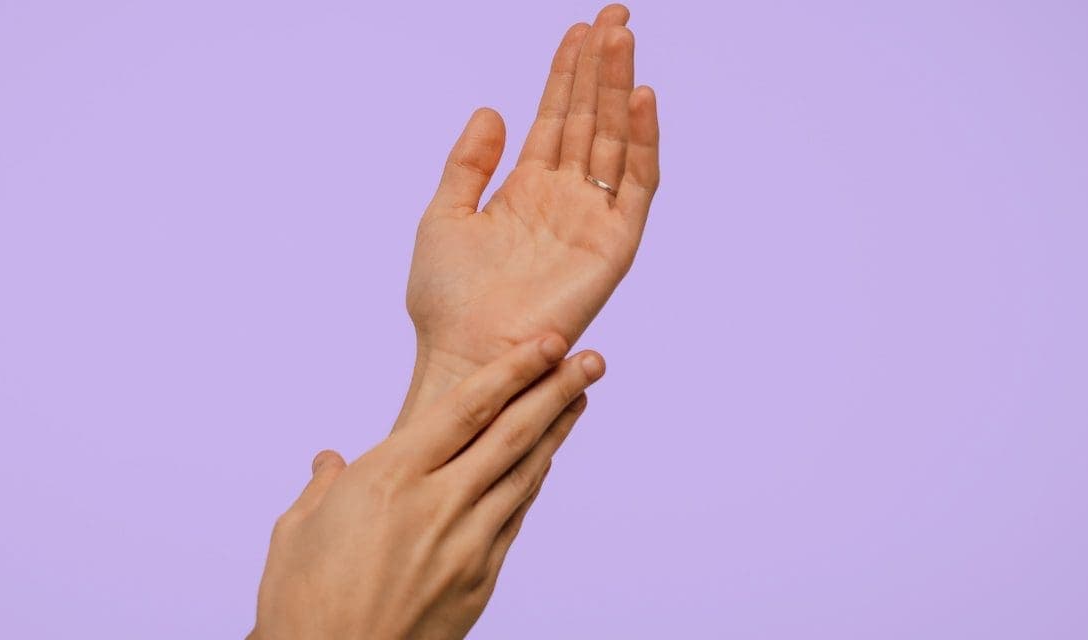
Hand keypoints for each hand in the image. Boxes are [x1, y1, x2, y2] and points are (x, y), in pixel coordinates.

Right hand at [249, 336, 604, 639]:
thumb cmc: (301, 604)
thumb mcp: (296, 531)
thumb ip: (323, 487)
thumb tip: (329, 463)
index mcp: (390, 478)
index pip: (469, 408)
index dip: (515, 370)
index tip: (548, 343)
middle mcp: (438, 504)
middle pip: (512, 434)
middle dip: (555, 390)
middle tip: (590, 358)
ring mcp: (466, 545)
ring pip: (524, 474)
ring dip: (556, 430)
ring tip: (580, 397)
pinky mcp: (479, 581)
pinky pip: (514, 518)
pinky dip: (533, 483)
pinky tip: (544, 462)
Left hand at [400, 4, 658, 420]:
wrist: (464, 353)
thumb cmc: (447, 300)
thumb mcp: (444, 216)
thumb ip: (468, 163)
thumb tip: (491, 108)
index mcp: (526, 190)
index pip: (554, 118)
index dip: (567, 74)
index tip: (579, 29)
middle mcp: (564, 199)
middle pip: (590, 119)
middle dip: (601, 68)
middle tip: (614, 17)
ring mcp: (591, 220)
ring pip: (614, 141)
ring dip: (621, 90)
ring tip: (623, 40)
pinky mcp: (613, 246)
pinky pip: (636, 187)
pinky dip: (643, 143)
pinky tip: (642, 100)